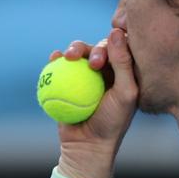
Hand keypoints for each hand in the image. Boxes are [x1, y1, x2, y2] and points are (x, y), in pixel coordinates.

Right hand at [49, 29, 137, 177]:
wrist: (87, 146)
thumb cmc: (112, 122)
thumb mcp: (125, 93)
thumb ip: (123, 63)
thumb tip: (115, 31)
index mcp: (122, 72)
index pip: (117, 48)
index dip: (111, 43)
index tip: (104, 58)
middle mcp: (105, 72)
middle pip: (95, 48)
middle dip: (89, 48)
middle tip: (90, 62)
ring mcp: (85, 78)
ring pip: (78, 55)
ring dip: (72, 50)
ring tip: (67, 56)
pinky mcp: (67, 83)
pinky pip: (60, 68)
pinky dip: (56, 60)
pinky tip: (53, 57)